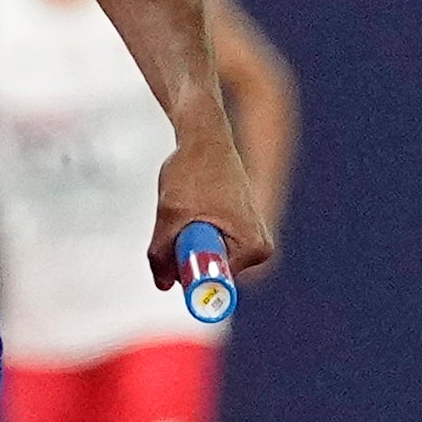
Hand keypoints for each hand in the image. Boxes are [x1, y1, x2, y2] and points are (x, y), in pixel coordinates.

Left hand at [148, 123, 275, 289]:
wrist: (205, 137)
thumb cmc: (194, 169)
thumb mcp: (171, 214)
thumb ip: (162, 253)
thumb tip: (162, 284)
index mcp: (253, 248)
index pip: (215, 284)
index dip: (187, 275)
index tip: (174, 255)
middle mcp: (258, 248)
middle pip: (208, 274)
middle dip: (184, 255)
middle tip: (178, 221)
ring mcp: (250, 240)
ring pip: (204, 259)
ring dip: (186, 242)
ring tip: (189, 208)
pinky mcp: (239, 232)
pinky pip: (208, 246)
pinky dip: (192, 233)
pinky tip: (194, 207)